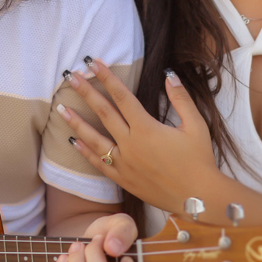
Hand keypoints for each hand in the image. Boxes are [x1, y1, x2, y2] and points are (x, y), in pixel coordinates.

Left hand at [58, 59, 218, 212]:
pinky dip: (85, 152)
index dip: (107, 77)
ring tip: (60, 108)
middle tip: (70, 76)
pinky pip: (99, 164)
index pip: (122, 96)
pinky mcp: (123, 179)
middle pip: (103, 113)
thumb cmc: (200, 160)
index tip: (93, 63)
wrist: (198, 198)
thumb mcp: (196, 126)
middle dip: (86, 92)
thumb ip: (181, 99)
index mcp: (147, 128)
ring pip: (94, 138)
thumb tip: (169, 74)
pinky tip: (74, 141)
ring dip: (76, 122)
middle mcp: (131, 144)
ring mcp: (125, 163)